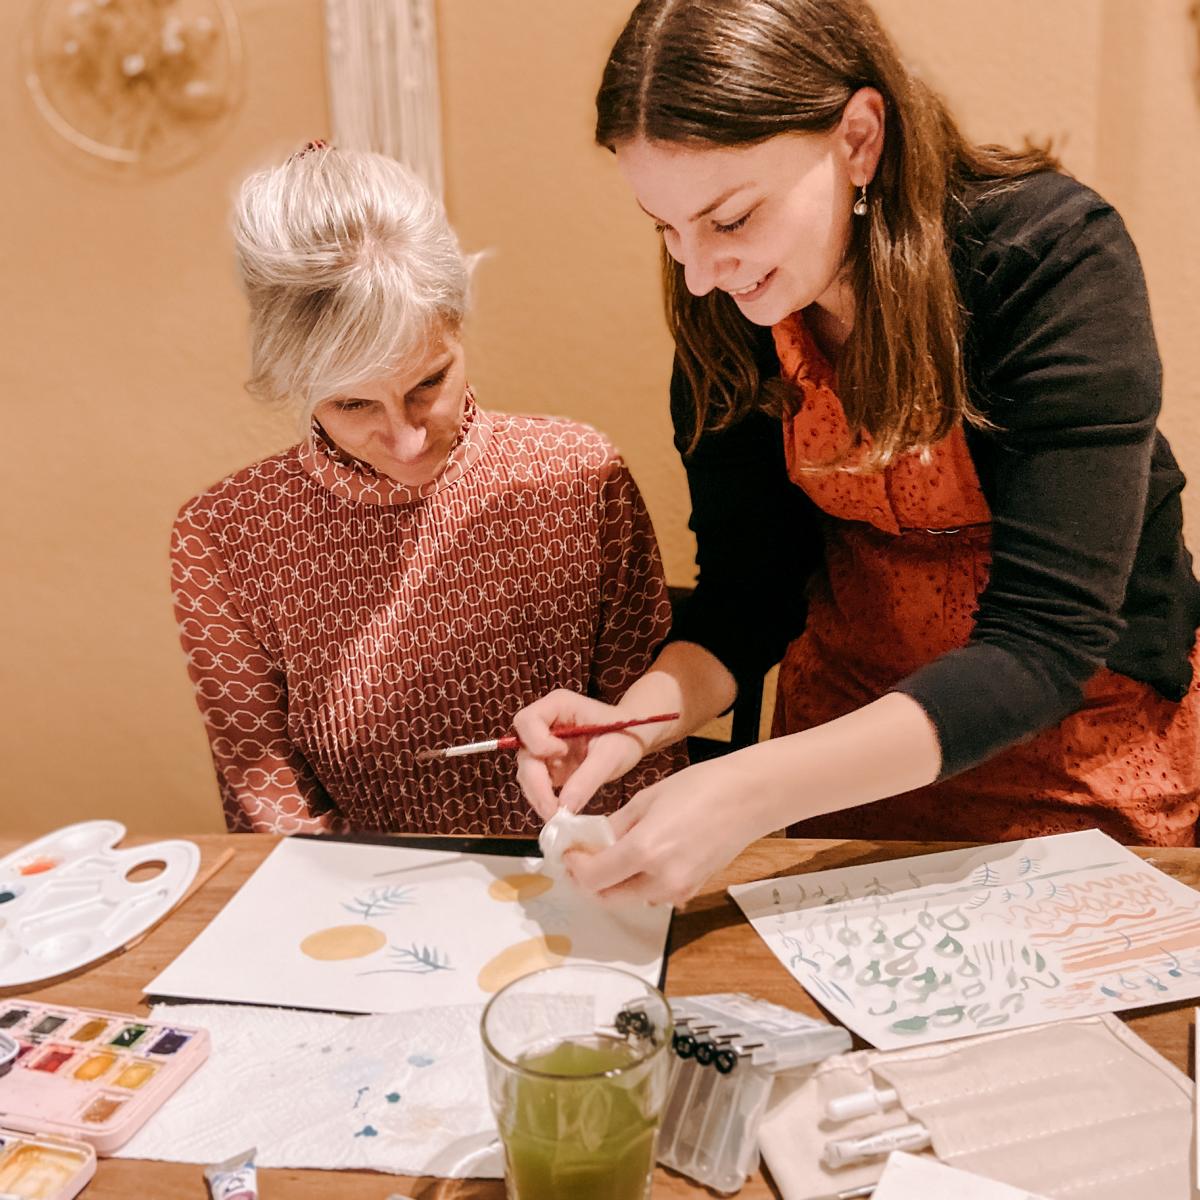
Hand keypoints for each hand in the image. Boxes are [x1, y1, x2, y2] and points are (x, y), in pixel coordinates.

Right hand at [512, 689, 649, 819]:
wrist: (635, 739)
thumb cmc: (626, 734)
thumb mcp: (612, 754)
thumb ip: (588, 778)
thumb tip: (564, 807)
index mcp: (557, 706)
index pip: (527, 720)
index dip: (537, 741)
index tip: (561, 753)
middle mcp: (544, 723)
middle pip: (524, 751)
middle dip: (536, 782)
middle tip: (553, 811)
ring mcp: (544, 744)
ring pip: (527, 771)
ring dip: (538, 795)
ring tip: (557, 815)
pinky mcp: (548, 765)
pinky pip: (537, 783)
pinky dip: (544, 799)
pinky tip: (559, 812)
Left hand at [564, 756, 772, 905]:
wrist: (748, 798)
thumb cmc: (698, 788)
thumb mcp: (646, 799)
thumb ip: (615, 826)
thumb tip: (590, 842)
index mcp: (644, 851)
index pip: (593, 877)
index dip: (575, 867)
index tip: (570, 852)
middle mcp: (659, 880)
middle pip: (608, 896)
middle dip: (590, 880)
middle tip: (584, 858)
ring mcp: (678, 890)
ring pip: (630, 898)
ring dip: (615, 882)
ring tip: (613, 854)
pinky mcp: (691, 891)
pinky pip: (653, 894)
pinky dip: (639, 882)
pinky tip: (642, 858)